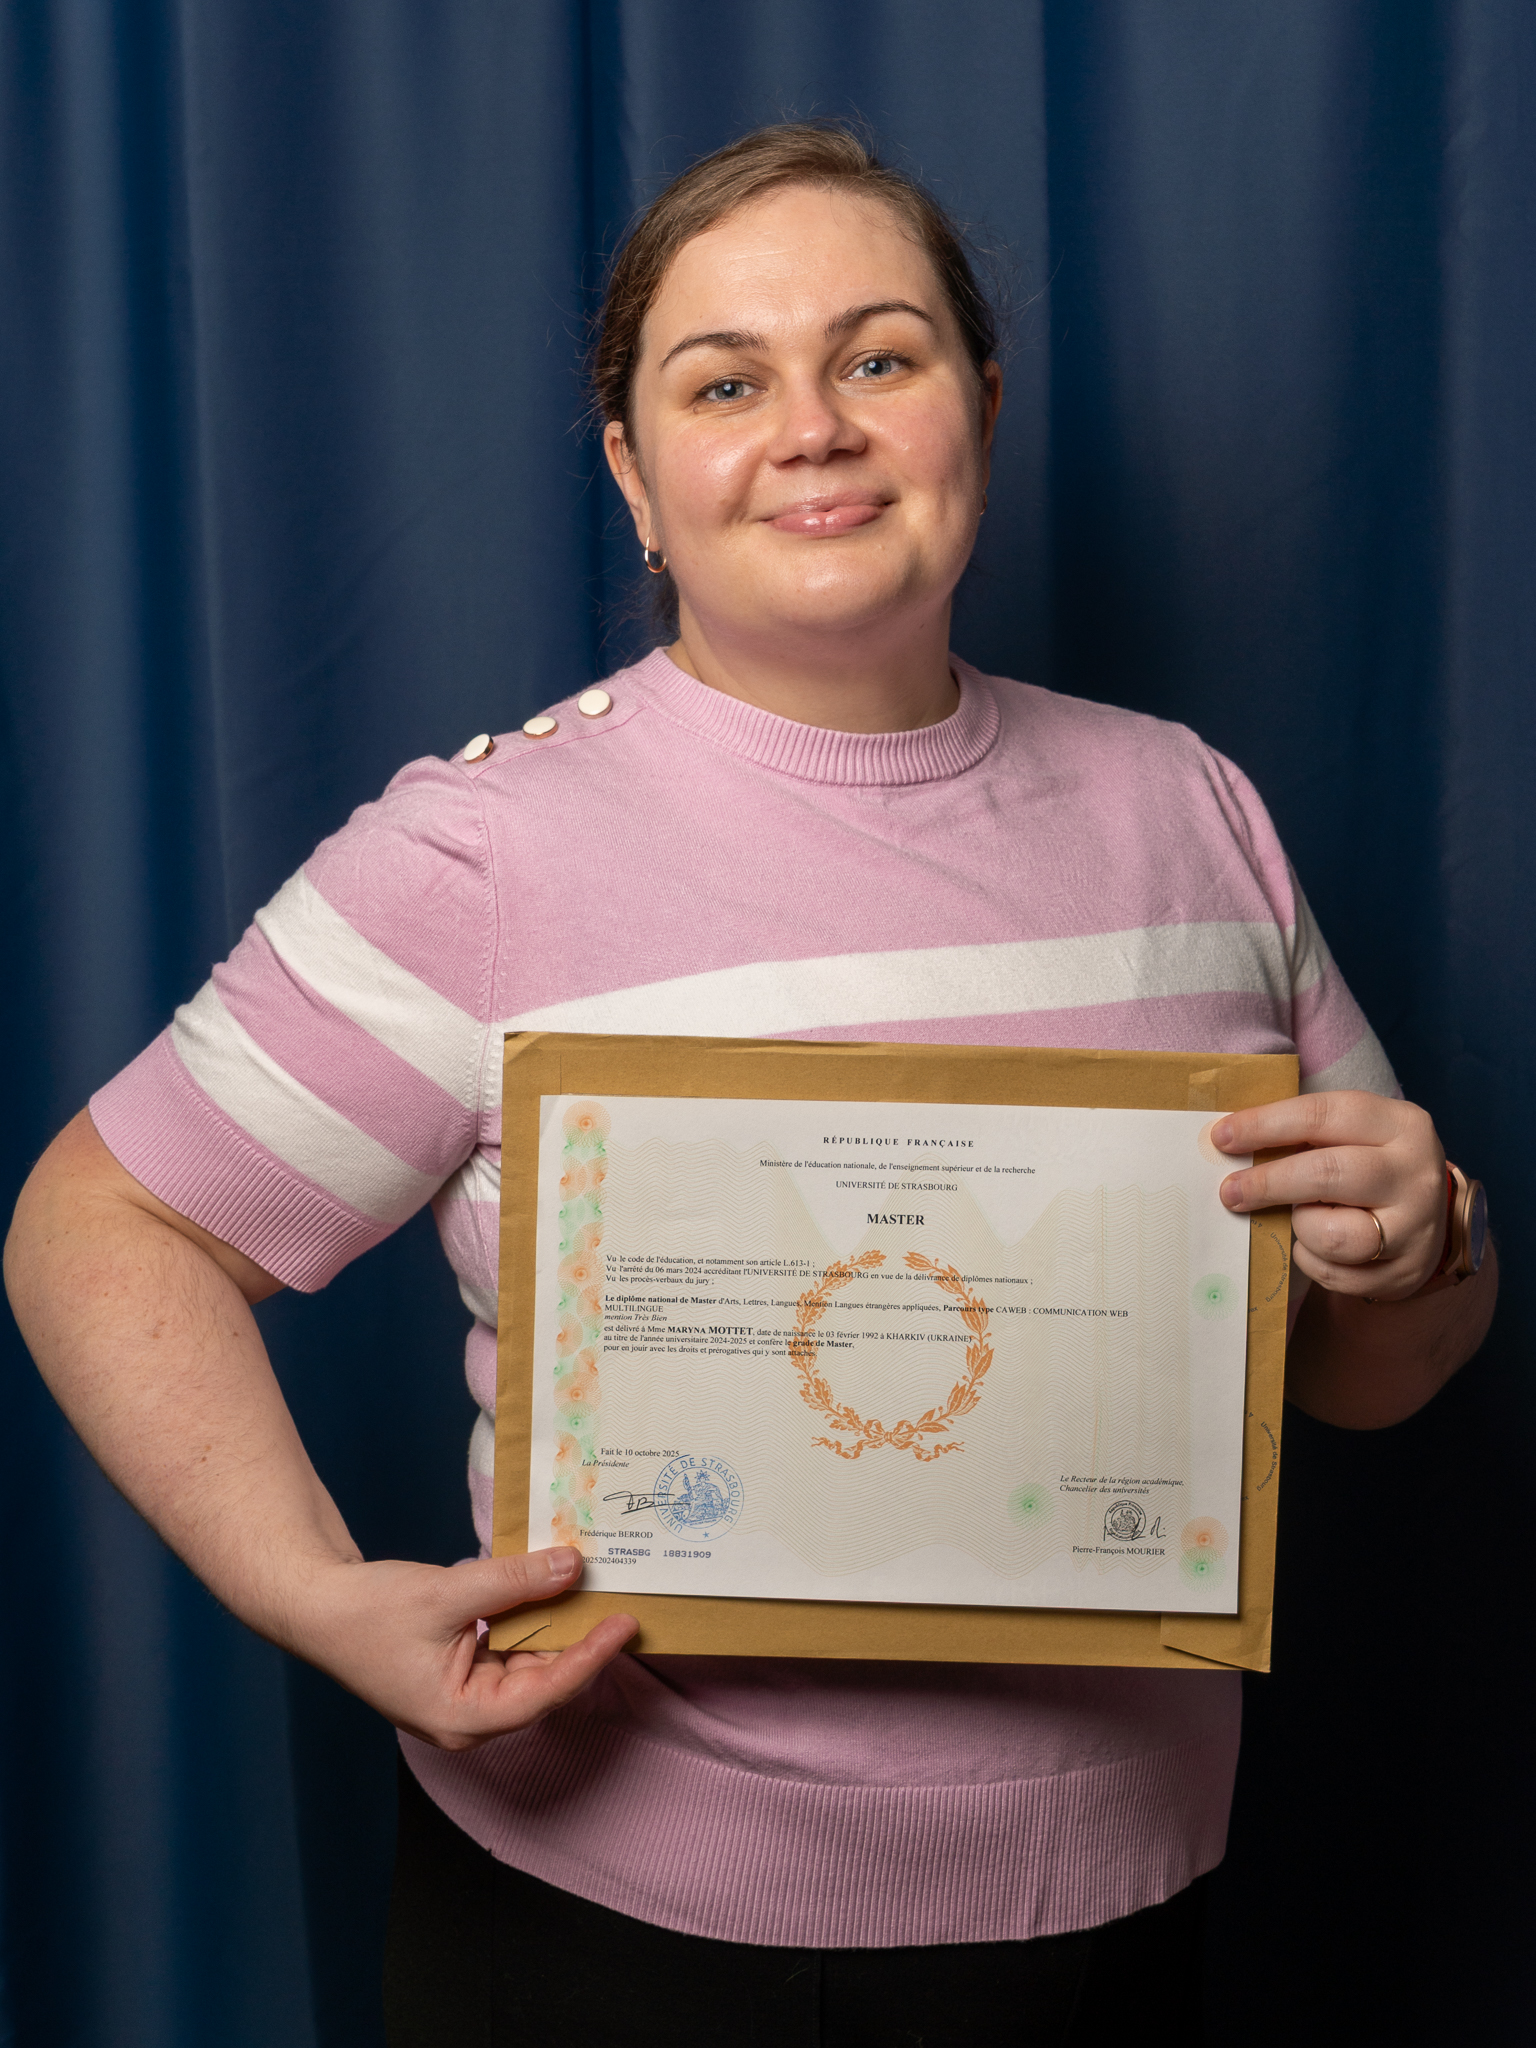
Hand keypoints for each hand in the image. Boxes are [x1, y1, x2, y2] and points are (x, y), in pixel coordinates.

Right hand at [285, 1546, 635, 1750]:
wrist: (313, 1604)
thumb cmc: (367, 1611)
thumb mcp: (449, 1593)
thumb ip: (514, 1581)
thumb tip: (572, 1565)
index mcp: (465, 1720)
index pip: (548, 1690)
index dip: (592, 1655)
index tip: (626, 1623)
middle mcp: (469, 1719)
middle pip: (542, 1678)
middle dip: (578, 1636)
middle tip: (619, 1596)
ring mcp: (463, 1697)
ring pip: (527, 1660)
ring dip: (554, 1624)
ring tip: (593, 1587)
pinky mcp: (458, 1672)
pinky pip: (507, 1648)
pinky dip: (527, 1618)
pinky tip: (548, 1586)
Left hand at [1211, 1091, 1447, 1301]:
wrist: (1430, 1220)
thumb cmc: (1370, 1166)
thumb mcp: (1353, 1135)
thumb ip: (1303, 1134)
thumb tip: (1229, 1142)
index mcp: (1401, 1125)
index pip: (1322, 1116)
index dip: (1265, 1125)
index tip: (1222, 1138)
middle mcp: (1416, 1174)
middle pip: (1326, 1174)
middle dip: (1268, 1182)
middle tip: (1230, 1191)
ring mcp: (1415, 1229)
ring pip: (1330, 1234)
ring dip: (1300, 1226)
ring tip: (1301, 1217)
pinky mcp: (1404, 1274)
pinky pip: (1334, 1273)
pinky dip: (1310, 1259)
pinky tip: (1314, 1246)